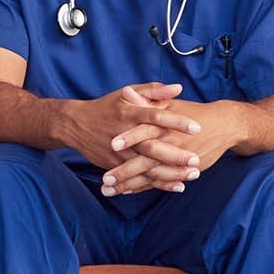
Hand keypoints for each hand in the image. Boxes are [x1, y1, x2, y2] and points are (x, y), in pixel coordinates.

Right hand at [64, 83, 199, 173]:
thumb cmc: (107, 106)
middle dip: (175, 155)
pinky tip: (177, 185)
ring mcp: (120, 153)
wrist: (76, 125)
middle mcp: (125, 134)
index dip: (176, 122)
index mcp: (130, 113)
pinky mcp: (116, 166)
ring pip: (147, 167)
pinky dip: (158, 183)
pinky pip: (139, 178)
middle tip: (196, 159)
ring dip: (170, 173)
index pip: (156, 117)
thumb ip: (154, 91)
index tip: (196, 127)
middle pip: (153, 146)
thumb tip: (178, 88)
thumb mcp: (128, 93)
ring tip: (192, 175)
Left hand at [99, 95, 246, 195]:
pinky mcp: (182, 170)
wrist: (224, 125)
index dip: (129, 138)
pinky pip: (159, 181)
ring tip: (108, 191)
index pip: (145, 131)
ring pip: (150, 175)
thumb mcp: (170, 104)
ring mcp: (176, 160)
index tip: (111, 145)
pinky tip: (126, 192)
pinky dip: (143, 187)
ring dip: (129, 184)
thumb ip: (147, 100)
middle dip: (125, 170)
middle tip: (105, 179)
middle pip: (145, 159)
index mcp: (166, 125)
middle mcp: (171, 143)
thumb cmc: (193, 112)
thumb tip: (126, 92)